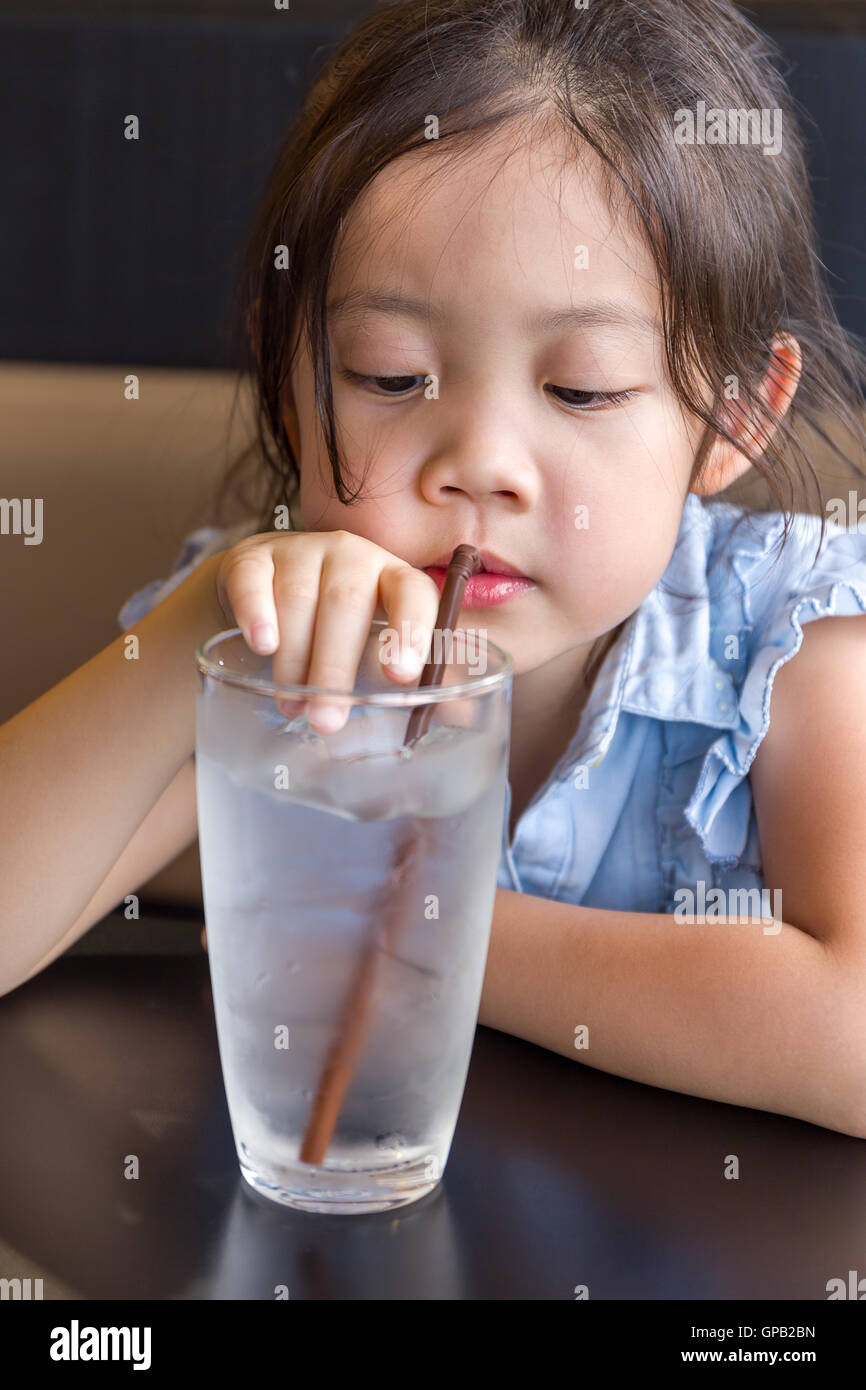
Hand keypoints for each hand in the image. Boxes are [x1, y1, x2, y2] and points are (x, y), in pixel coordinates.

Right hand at [214, 530, 440, 733]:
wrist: (258, 587)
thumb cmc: (327, 625)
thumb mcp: (364, 639)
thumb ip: (394, 671)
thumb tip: (435, 716)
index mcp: (390, 575)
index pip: (412, 592)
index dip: (409, 630)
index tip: (400, 675)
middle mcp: (349, 554)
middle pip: (347, 603)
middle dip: (336, 667)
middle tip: (327, 720)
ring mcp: (299, 551)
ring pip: (298, 600)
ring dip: (294, 660)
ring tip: (291, 706)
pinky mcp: (251, 557)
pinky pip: (252, 582)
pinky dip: (257, 614)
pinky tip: (262, 646)